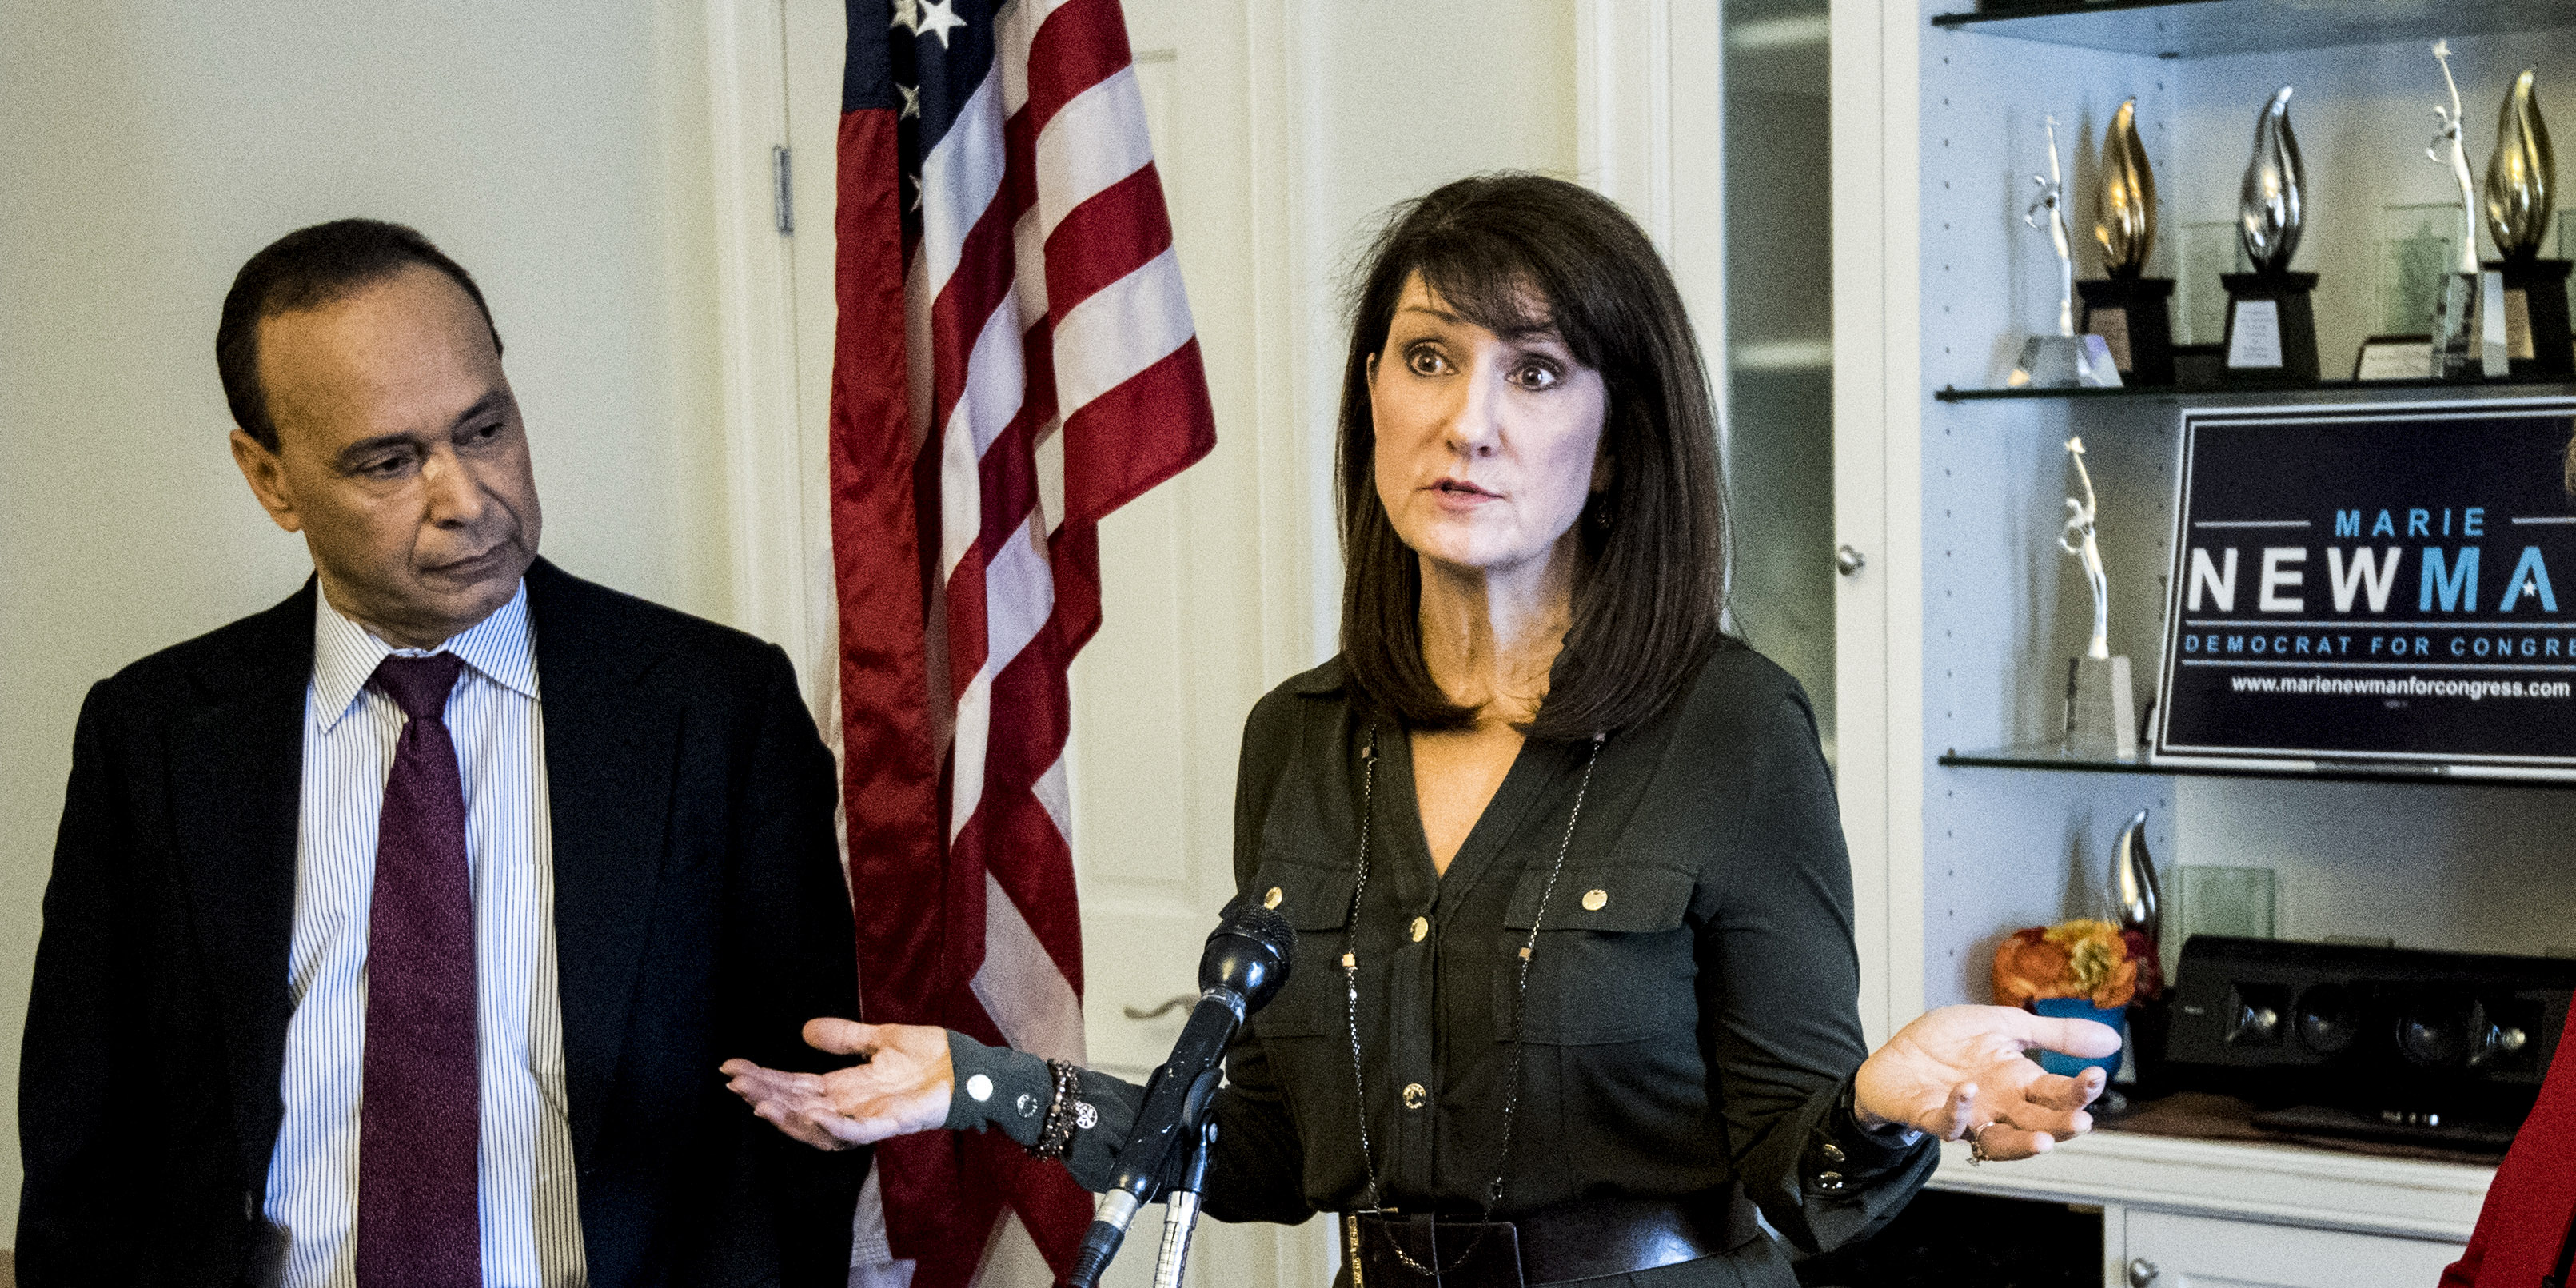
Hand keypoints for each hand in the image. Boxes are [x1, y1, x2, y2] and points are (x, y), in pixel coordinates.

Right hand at [720, 1019, 955, 1151]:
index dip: (764, 1079)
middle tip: (735, 1084)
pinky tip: (810, 1113)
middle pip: (797, 1105)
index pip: (795, 1085)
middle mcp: (851, 1106)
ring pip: (817, 1126)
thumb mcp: (880, 1039)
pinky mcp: (890, 1124)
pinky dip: (830, 1126)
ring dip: (788, 1117)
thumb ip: (844, 1038)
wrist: (969, 1068)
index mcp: (845, 1086)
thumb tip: (804, 1030)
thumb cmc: (931, 1057)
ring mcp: (868, 1118)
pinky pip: (854, 1133)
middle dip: (765, 1095)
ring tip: (760, 1104)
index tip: (733, 1068)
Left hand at [1853, 1004, 2120, 1160]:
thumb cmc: (1950, 1043)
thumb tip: (2112, 1040)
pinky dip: (1957, 1111)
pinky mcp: (1930, 1116)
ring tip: (2044, 1140)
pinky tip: (1968, 1091)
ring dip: (2023, 1144)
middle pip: (2039, 1123)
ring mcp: (1966, 1116)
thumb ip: (2055, 1034)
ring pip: (2001, 1142)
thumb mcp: (2005, 1026)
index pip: (2059, 1093)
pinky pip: (1946, 1125)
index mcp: (2020, 1083)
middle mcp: (1999, 1106)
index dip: (2079, 1090)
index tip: (2096, 1076)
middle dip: (2061, 1126)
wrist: (1897, 1053)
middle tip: (2082, 1122)